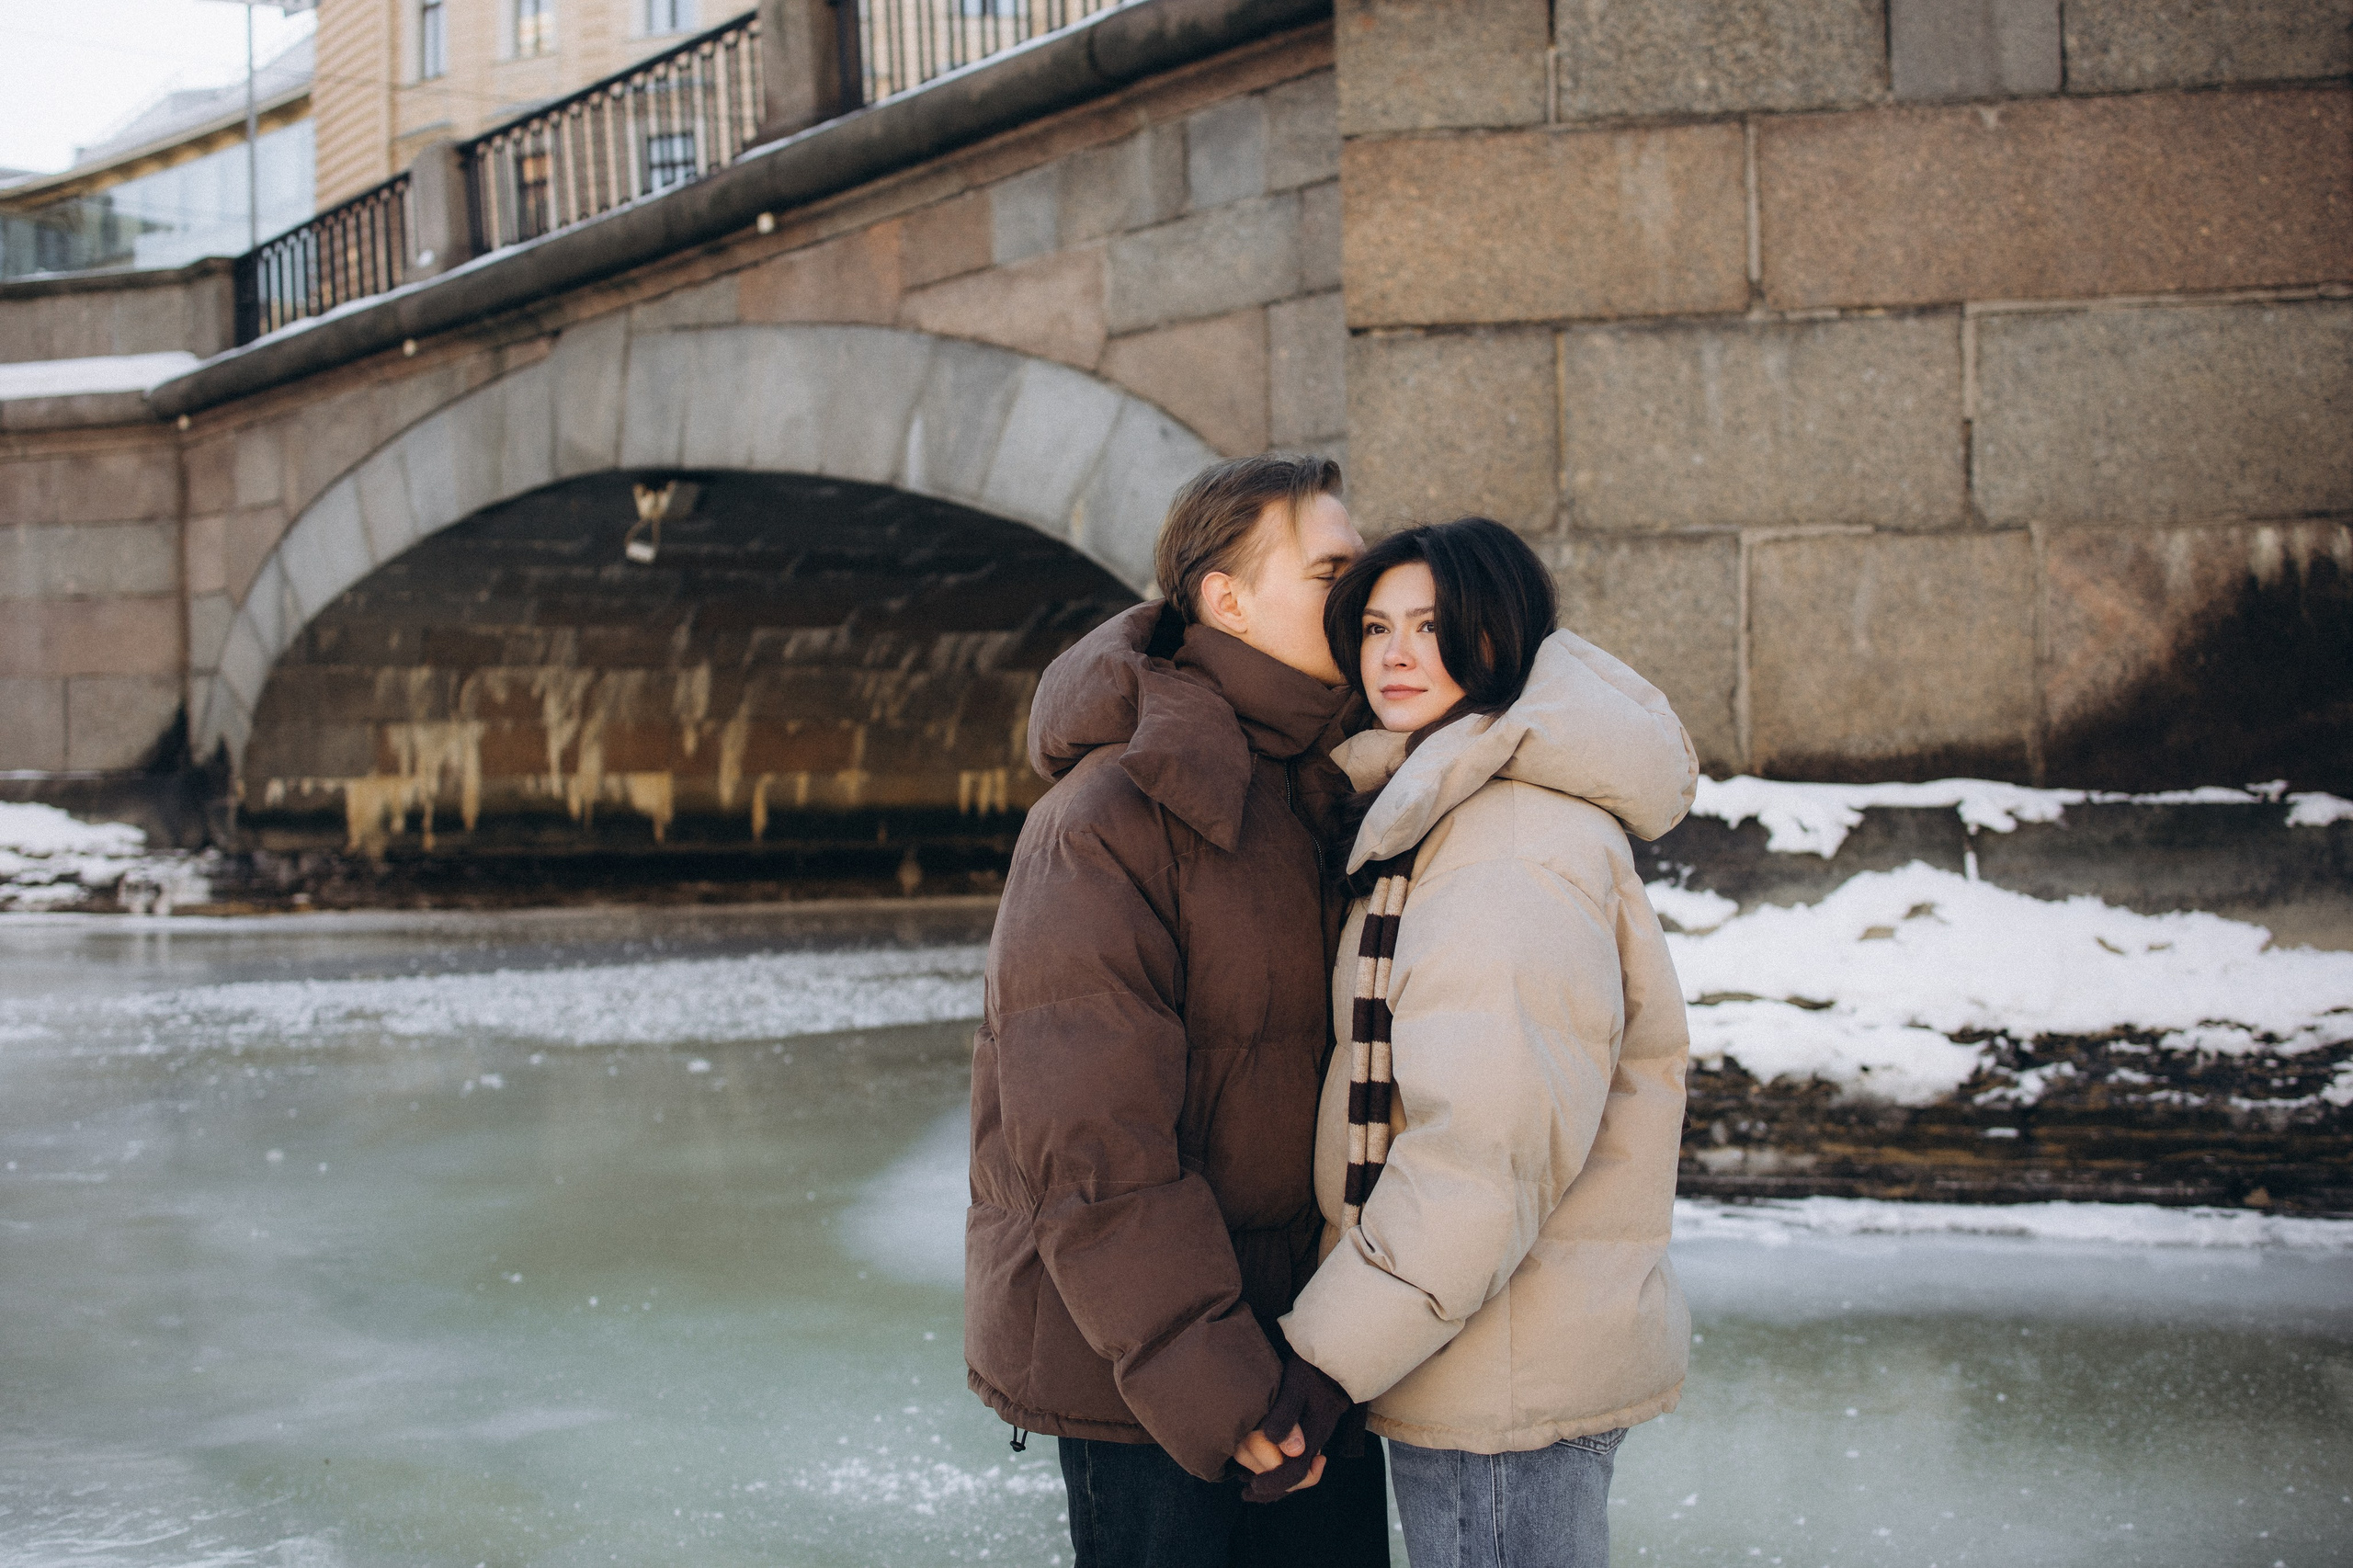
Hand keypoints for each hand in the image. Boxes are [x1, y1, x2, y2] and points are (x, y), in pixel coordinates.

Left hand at [1239, 1355, 1353, 1503]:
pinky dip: (1276, 1465)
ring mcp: (1314, 1437)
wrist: (1330, 1357)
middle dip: (1271, 1486)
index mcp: (1314, 1433)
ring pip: (1295, 1469)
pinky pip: (1295, 1457)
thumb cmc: (1310, 1368)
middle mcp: (1316, 1440)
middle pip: (1296, 1478)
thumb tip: (1273, 1440)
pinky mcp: (1310, 1431)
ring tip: (1248, 1480)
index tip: (1250, 1486)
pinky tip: (1257, 1462)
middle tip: (1246, 1492)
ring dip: (1272, 1477)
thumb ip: (1286, 1414)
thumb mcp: (1297, 1386)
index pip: (1297, 1473)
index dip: (1274, 1484)